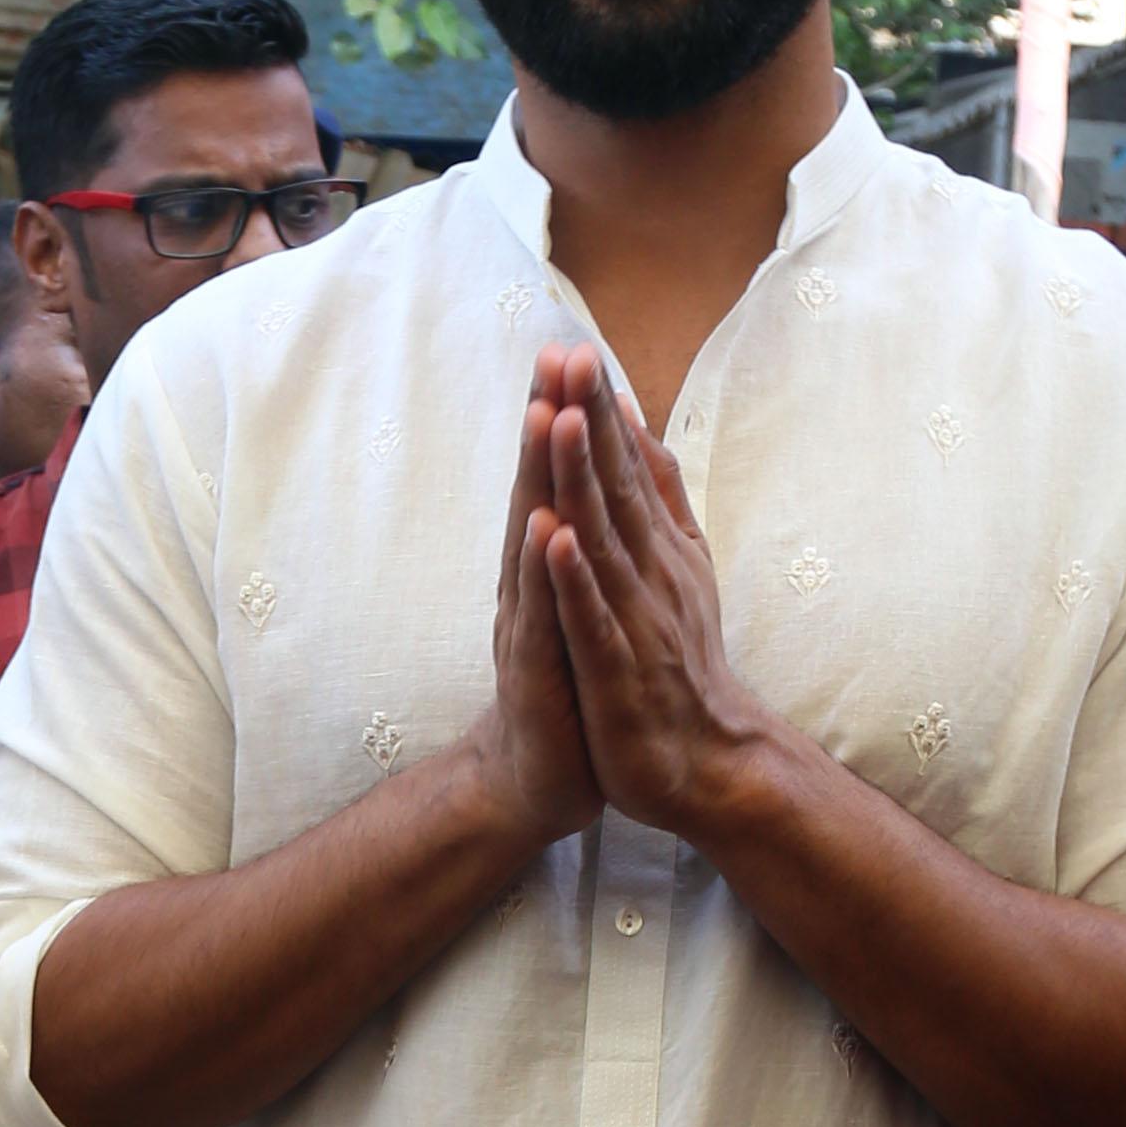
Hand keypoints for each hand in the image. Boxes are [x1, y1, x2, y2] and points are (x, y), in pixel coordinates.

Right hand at [453, 363, 598, 857]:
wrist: (540, 777)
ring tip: (547, 415)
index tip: (572, 349)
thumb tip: (598, 482)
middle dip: (547, 421)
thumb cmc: (568, 686)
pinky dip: (542, 571)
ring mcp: (527, 623)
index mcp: (546, 566)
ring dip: (538, 477)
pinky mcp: (536, 669)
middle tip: (554, 354)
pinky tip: (545, 530)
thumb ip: (585, 542)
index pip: (554, 478)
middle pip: (536, 488)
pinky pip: (542, 613)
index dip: (563, 415)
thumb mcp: (582, 604)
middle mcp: (528, 584)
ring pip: (532, 538)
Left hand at [539, 346, 779, 842]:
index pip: (625, 469)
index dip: (600, 409)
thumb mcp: (678, 568)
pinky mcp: (621, 672)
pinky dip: (575, 580)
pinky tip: (554, 539)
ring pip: (605, 540)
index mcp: (658, 550)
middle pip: (615, 487)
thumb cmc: (678, 664)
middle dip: (592, 421)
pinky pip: (595, 619)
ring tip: (562, 419)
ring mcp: (638, 620)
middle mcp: (652, 574)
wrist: (703, 761)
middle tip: (573, 354)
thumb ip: (661, 501)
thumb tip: (640, 429)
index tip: (576, 347)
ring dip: (582, 480)